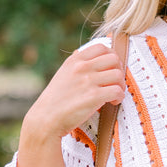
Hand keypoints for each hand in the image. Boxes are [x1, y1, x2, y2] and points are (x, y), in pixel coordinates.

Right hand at [17, 43, 126, 166]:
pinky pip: (117, 91)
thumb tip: (80, 53)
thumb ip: (74, 64)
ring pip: (118, 75)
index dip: (110, 57)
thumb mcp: (62, 74)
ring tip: (113, 95)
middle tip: (114, 83)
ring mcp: (88, 81)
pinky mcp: (94, 96)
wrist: (46, 119)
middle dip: (118, 71)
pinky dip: (119, 97)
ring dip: (120, 86)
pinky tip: (112, 102)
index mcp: (75, 60)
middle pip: (114, 59)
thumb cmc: (55, 100)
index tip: (109, 70)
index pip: (101, 47)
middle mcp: (82, 67)